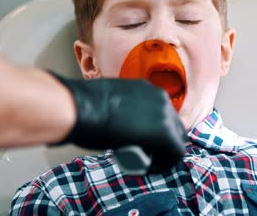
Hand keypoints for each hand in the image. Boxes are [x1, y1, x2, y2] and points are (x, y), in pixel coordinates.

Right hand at [51, 73, 187, 172]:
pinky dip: (164, 164)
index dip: (153, 132)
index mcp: (147, 89)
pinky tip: (148, 167)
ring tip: (142, 162)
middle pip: (174, 126)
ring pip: (176, 140)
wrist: (79, 108)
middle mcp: (161, 98)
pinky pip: (174, 152)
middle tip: (142, 154)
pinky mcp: (164, 133)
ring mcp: (165, 115)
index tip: (139, 142)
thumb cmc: (83, 106)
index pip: (162, 114)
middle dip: (162, 143)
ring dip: (162, 154)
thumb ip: (122, 109)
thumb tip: (120, 120)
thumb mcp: (110, 102)